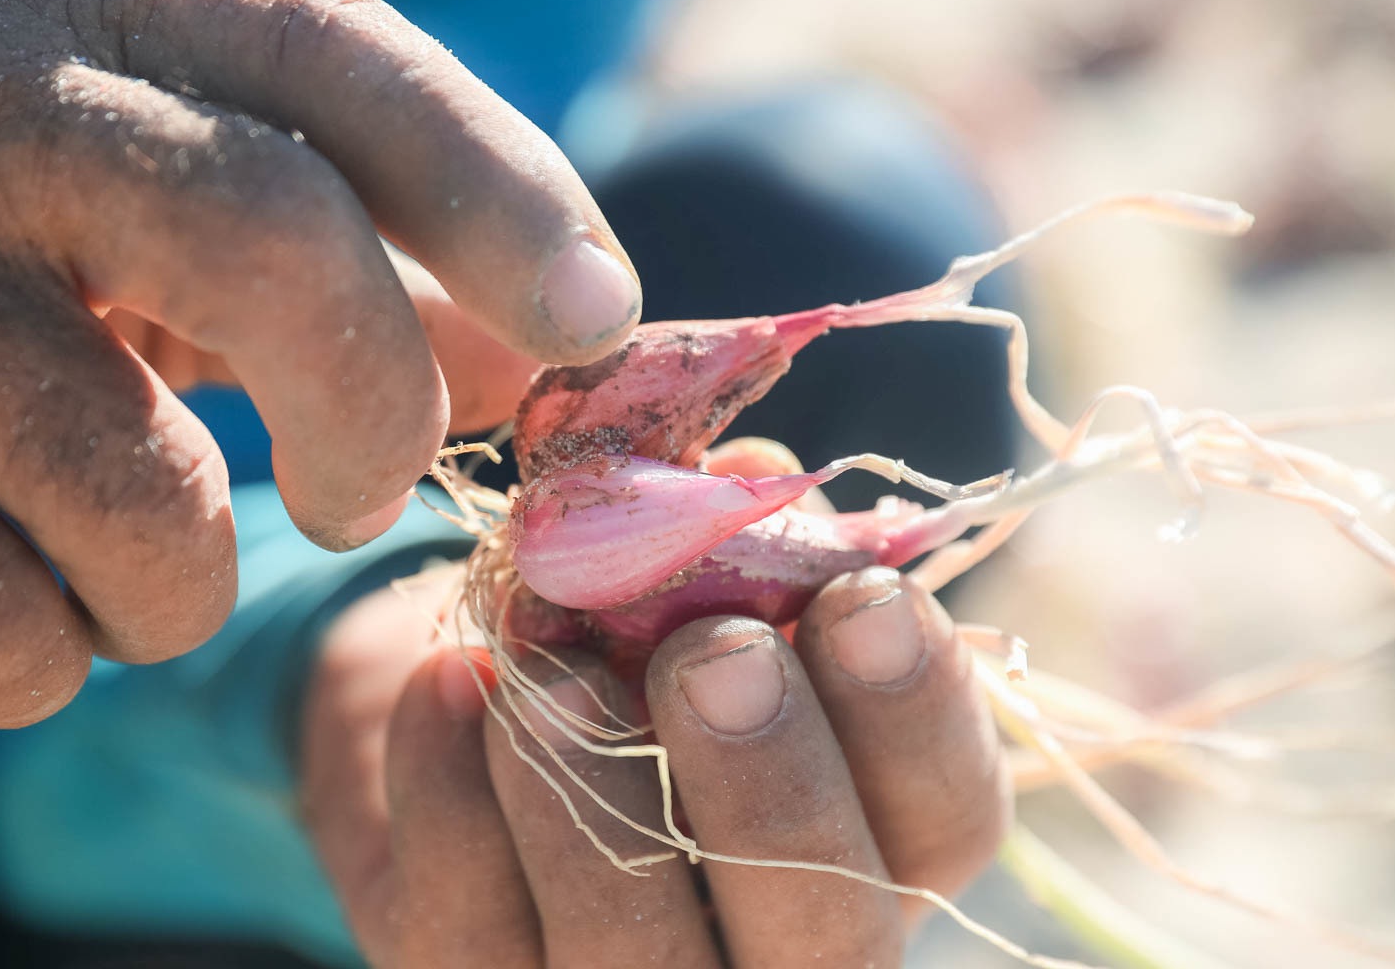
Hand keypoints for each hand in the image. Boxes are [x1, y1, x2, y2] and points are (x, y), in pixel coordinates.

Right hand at [0, 0, 638, 726]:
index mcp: (111, 28)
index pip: (339, 60)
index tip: (598, 320)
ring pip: (133, 490)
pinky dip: (48, 657)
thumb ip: (365, 270)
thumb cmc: (10, 262)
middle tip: (360, 495)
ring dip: (177, 587)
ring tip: (132, 560)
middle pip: (267, 235)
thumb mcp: (178, 213)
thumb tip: (548, 366)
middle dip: (367, 408)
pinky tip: (16, 596)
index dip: (495, 187)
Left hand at [302, 566, 1009, 966]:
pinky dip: (451, 793)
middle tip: (714, 655)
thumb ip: (737, 539)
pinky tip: (447, 681)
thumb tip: (750, 474)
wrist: (461, 708)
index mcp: (866, 838)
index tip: (862, 599)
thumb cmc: (616, 630)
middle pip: (823, 932)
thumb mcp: (690, 580)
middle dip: (772, 783)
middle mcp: (774, 950)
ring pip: (638, 957)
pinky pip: (467, 924)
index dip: (917, 713)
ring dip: (595, 791)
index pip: (947, 815)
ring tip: (551, 675)